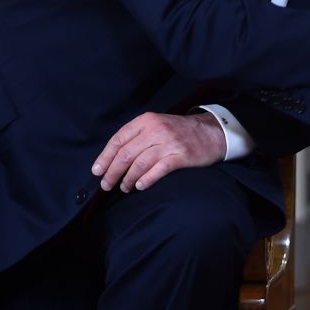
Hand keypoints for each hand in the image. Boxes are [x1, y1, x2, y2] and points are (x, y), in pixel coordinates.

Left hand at [91, 112, 226, 192]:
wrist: (212, 132)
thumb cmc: (180, 132)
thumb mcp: (157, 125)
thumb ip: (137, 136)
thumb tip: (113, 158)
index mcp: (147, 121)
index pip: (118, 140)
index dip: (105, 157)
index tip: (97, 171)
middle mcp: (156, 130)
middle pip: (126, 154)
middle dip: (112, 172)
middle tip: (106, 185)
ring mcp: (169, 143)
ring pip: (139, 164)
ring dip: (127, 179)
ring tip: (124, 188)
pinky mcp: (181, 156)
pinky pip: (158, 170)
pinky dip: (146, 180)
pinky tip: (140, 186)